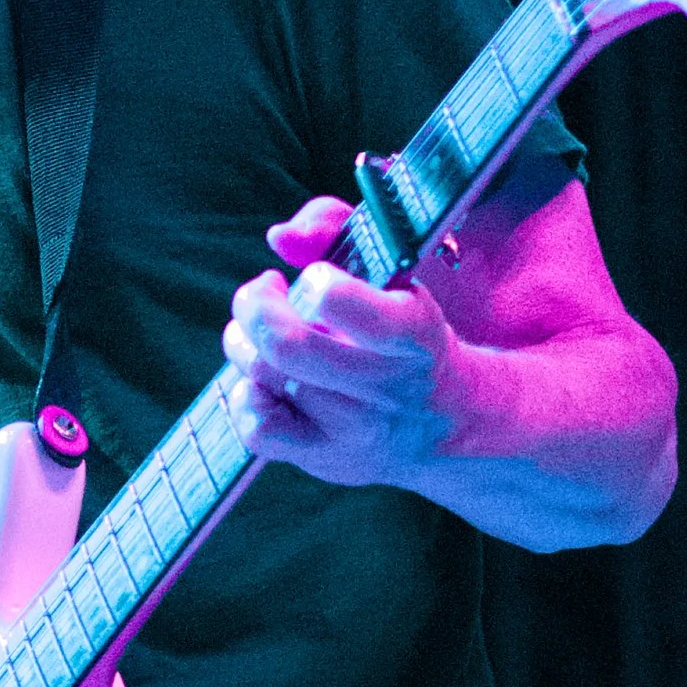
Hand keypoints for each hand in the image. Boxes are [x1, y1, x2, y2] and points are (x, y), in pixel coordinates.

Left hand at [223, 195, 459, 488]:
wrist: (443, 422)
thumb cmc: (404, 329)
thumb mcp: (392, 270)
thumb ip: (335, 228)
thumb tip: (280, 237)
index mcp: (410, 333)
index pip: (336, 301)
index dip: (313, 280)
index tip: (316, 276)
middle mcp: (382, 386)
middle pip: (286, 344)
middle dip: (255, 304)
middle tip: (264, 290)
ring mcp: (351, 428)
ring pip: (264, 377)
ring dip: (243, 340)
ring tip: (259, 329)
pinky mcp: (322, 457)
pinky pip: (257, 428)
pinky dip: (245, 394)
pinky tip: (263, 378)